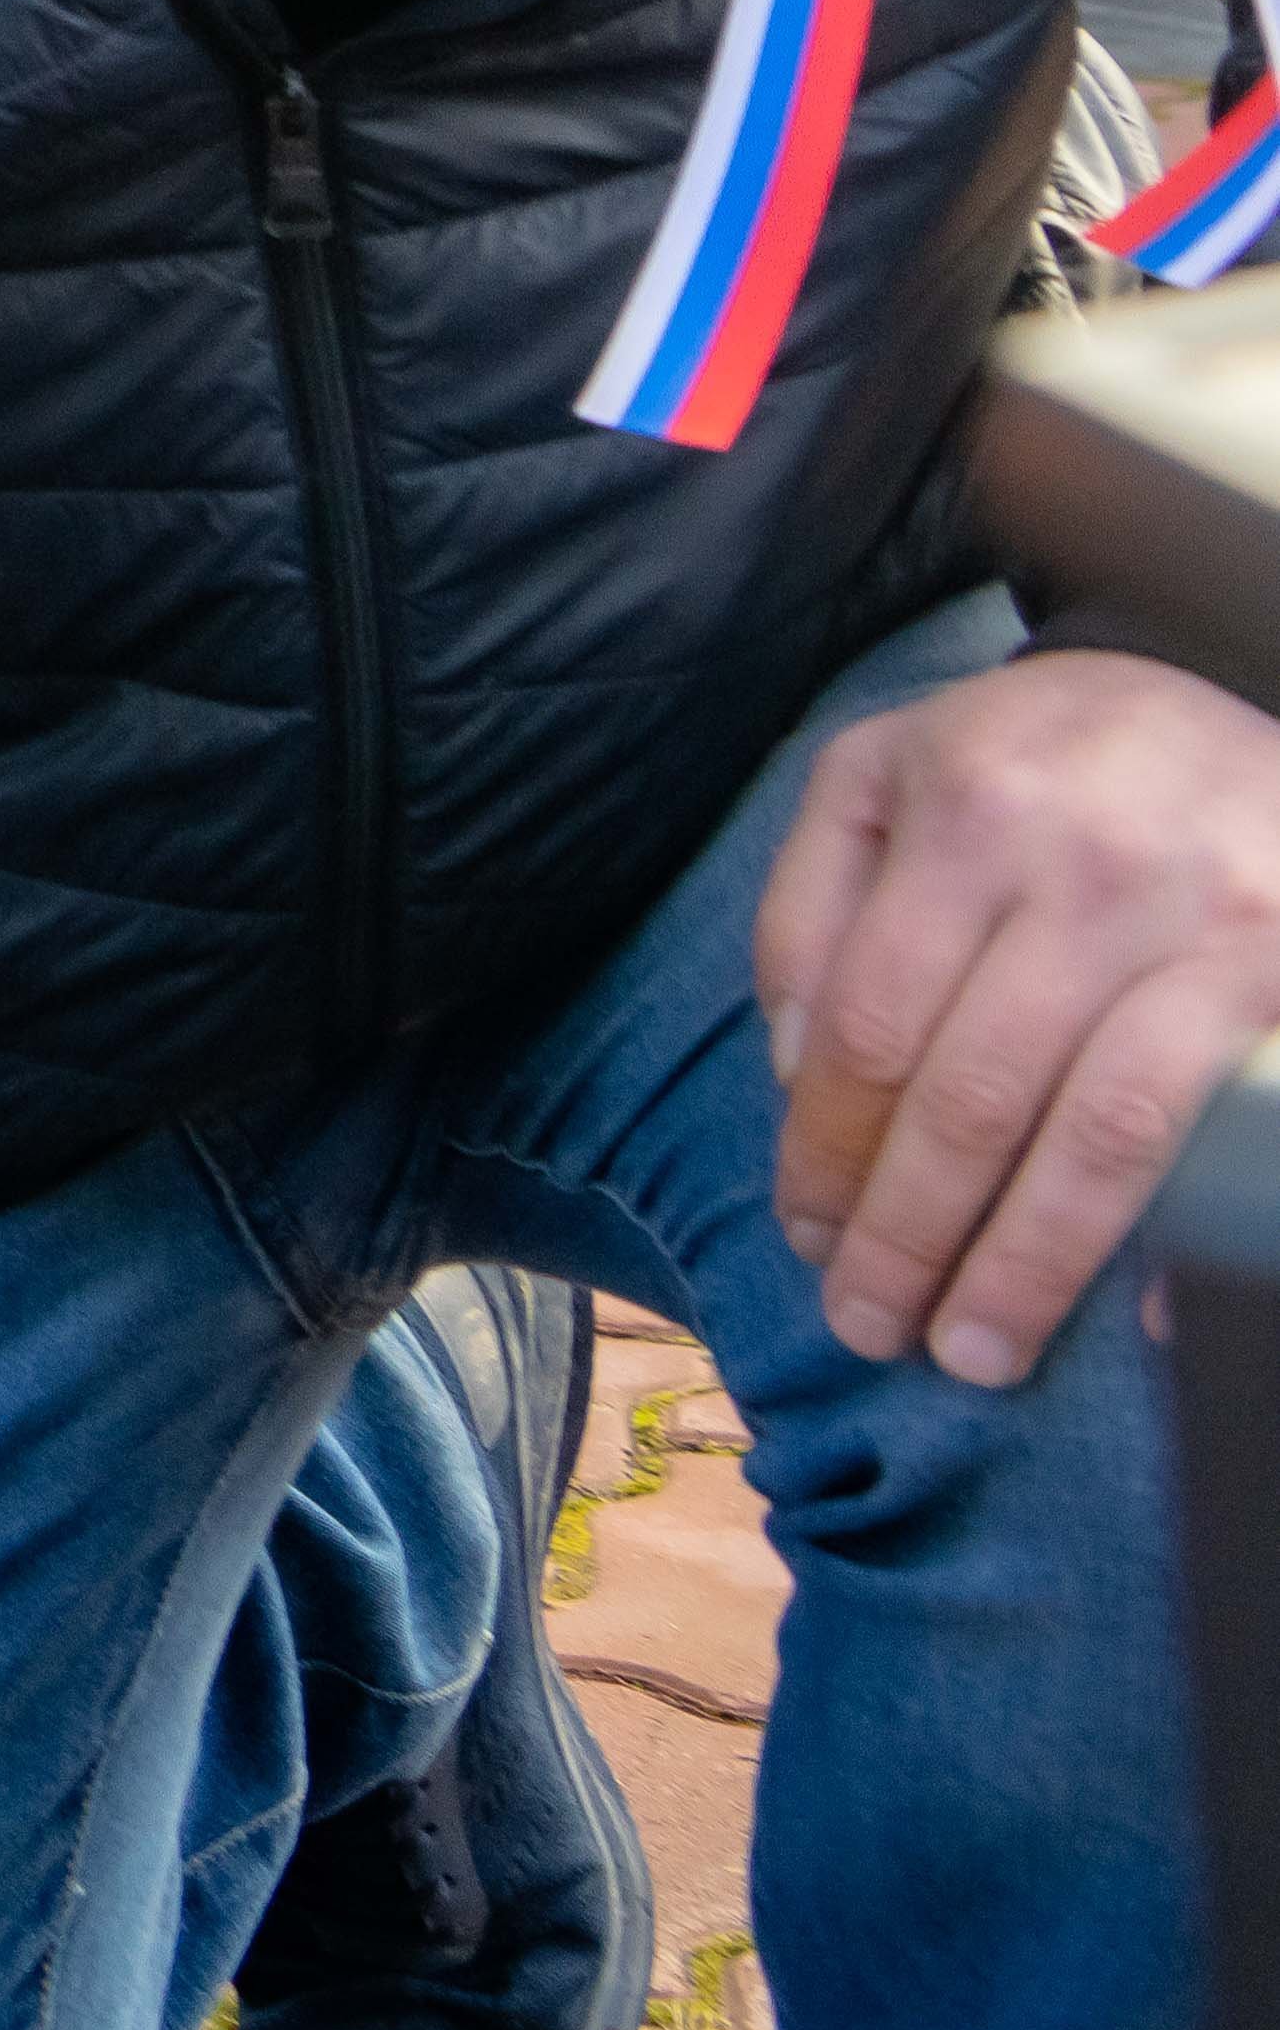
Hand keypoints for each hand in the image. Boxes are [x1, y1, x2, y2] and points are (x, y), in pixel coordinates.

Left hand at [754, 646, 1279, 1387]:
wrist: (1232, 677)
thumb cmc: (1032, 752)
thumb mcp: (882, 772)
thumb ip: (810, 906)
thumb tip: (796, 1075)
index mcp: (969, 812)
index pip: (873, 1027)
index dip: (829, 1151)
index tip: (805, 1237)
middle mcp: (1090, 871)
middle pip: (973, 1096)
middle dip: (910, 1231)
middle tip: (869, 1326)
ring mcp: (1211, 927)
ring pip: (1101, 1136)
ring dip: (1026, 1263)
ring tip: (972, 1352)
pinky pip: (1221, 1135)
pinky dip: (1177, 1234)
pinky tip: (1132, 1314)